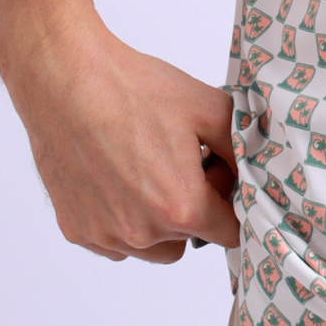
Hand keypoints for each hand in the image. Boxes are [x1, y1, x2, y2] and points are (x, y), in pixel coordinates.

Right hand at [2, 6, 239, 264]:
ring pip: (150, 247)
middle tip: (180, 166)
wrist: (67, 78)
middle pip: (189, 241)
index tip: (218, 177)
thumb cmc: (135, 89)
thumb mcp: (209, 109)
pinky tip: (116, 177)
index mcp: (182, 207)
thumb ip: (242, 149)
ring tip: (146, 169)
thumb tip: (258, 173)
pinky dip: (121, 219)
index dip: (230, 203)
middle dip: (193, 212)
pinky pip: (114, 241)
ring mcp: (105, 235)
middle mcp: (142, 232)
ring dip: (156, 221)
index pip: (230, 233)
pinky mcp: (76, 229)